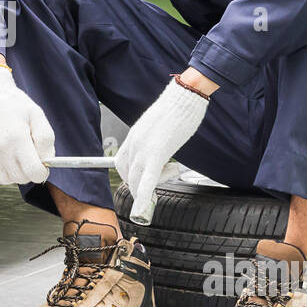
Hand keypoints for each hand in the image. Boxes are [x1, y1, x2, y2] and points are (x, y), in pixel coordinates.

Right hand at [0, 64, 54, 183]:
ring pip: (5, 179)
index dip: (42, 172)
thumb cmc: (12, 102)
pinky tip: (3, 159)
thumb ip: (46, 140)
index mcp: (17, 137)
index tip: (42, 166)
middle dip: (29, 172)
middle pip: (20, 178)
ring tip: (15, 157)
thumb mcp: (37, 115)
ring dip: (14, 174)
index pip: (33, 172)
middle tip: (29, 158)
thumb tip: (47, 161)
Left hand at [114, 78, 209, 220]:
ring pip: (138, 180)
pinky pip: (148, 180)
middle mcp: (133, 143)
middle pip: (129, 175)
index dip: (130, 176)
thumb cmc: (176, 109)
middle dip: (140, 186)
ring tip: (171, 170)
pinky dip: (144, 197)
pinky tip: (143, 208)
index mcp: (133, 136)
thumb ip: (153, 141)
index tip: (140, 182)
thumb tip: (158, 151)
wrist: (184, 97)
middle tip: (157, 185)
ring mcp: (143, 149)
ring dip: (148, 190)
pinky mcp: (157, 154)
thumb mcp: (157, 127)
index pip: (122, 163)